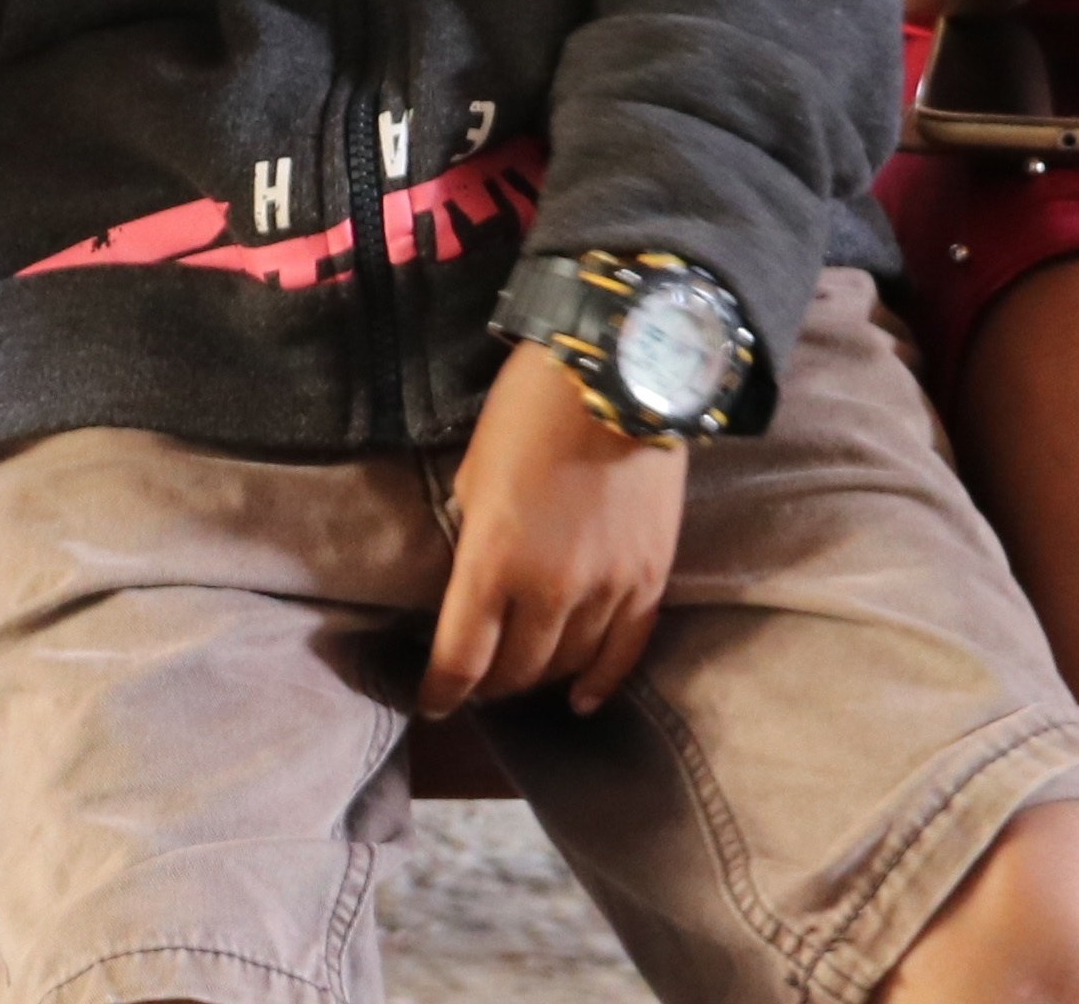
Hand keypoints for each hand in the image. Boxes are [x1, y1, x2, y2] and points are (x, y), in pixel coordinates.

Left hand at [419, 338, 689, 716]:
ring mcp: (606, 590)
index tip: (428, 702)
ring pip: (567, 665)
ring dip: (538, 678)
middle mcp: (550, 591)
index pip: (461, 659)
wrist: (618, 377)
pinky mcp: (649, 579)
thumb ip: (475, 544)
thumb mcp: (474, 478)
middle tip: (474, 681)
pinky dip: (599, 682)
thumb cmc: (528, 415)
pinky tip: (580, 700)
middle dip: (487, 684)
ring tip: (520, 679)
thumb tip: (472, 588)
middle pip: (515, 671)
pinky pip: (624, 652)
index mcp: (493, 564)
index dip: (440, 691)